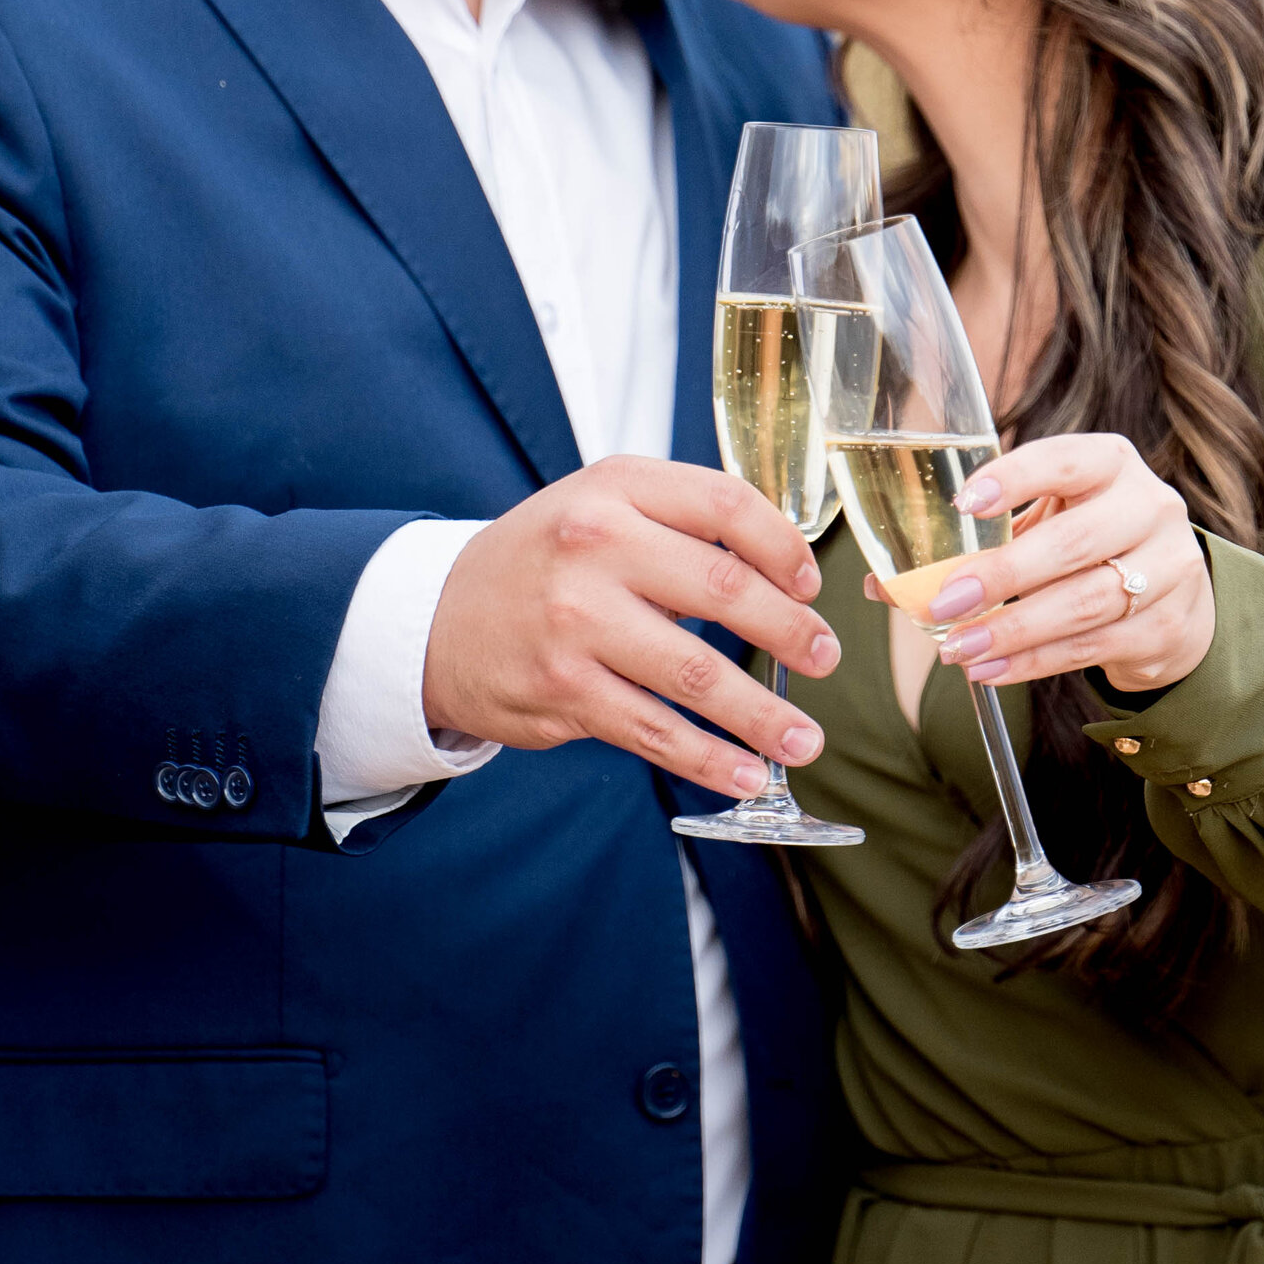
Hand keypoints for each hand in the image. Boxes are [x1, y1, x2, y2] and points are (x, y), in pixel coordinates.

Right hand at [422, 457, 841, 801]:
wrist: (436, 617)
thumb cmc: (544, 559)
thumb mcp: (600, 505)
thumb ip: (680, 521)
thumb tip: (784, 571)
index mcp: (614, 488)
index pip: (725, 504)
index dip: (783, 546)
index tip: (810, 584)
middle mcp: (595, 546)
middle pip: (724, 587)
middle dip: (790, 631)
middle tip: (826, 658)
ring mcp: (577, 623)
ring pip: (696, 674)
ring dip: (763, 714)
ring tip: (804, 740)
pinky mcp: (564, 691)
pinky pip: (654, 732)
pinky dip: (708, 760)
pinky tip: (745, 774)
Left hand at [884, 433, 1215, 696]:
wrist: (1174, 596)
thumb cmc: (1089, 544)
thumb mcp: (1046, 521)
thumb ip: (979, 540)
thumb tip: (882, 585)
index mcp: (1111, 463)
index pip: (1064, 460)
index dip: (1014, 480)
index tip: (963, 503)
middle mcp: (1149, 506)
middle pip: (1074, 542)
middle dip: (1002, 575)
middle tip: (943, 602)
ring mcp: (1168, 568)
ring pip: (1084, 602)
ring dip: (1013, 629)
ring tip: (959, 648)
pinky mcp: (1167, 626)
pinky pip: (1093, 646)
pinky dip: (1035, 661)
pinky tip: (992, 668)